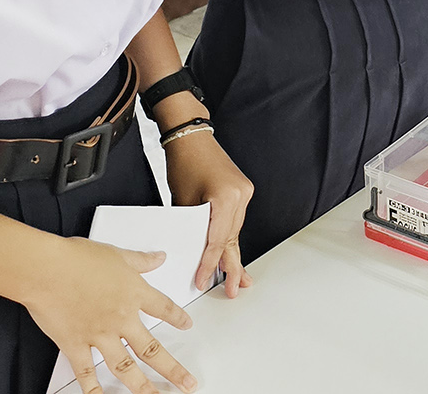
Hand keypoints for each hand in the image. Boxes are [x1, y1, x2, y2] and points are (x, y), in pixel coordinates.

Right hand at [23, 238, 199, 393]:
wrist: (47, 270)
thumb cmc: (76, 259)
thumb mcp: (117, 254)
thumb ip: (140, 260)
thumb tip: (158, 257)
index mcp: (133, 293)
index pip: (164, 308)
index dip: (178, 318)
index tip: (187, 326)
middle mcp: (121, 318)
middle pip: (152, 349)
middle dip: (173, 370)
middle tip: (187, 383)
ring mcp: (99, 335)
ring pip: (125, 367)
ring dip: (142, 387)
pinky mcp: (75, 345)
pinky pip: (87, 373)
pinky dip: (93, 389)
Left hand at [162, 133, 255, 298]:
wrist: (190, 137)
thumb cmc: (183, 161)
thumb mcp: (183, 200)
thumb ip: (193, 227)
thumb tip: (194, 250)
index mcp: (226, 197)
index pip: (217, 240)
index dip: (209, 264)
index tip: (202, 279)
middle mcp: (240, 195)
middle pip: (232, 238)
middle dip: (231, 266)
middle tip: (233, 289)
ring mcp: (244, 192)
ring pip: (235, 231)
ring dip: (232, 253)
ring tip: (237, 278)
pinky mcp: (241, 190)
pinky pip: (235, 220)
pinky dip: (231, 236)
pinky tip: (233, 252)